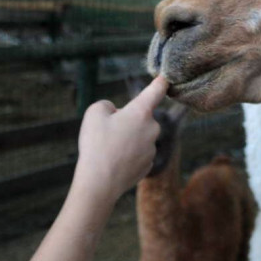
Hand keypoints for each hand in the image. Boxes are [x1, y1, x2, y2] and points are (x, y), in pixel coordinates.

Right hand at [73, 75, 167, 203]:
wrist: (100, 182)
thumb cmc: (97, 144)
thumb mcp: (94, 112)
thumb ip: (107, 105)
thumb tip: (115, 112)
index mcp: (141, 112)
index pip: (155, 91)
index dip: (160, 82)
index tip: (166, 78)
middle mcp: (152, 129)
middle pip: (140, 118)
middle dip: (127, 120)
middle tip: (107, 132)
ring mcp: (152, 148)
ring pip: (138, 137)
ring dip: (126, 139)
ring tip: (108, 150)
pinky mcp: (148, 165)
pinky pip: (137, 154)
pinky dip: (127, 156)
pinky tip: (114, 162)